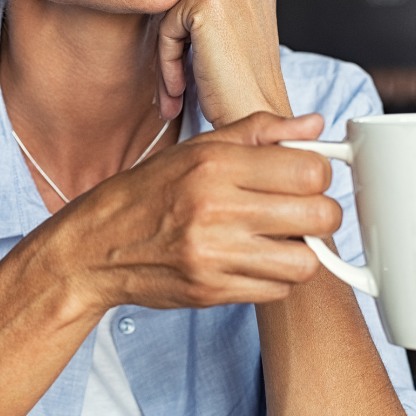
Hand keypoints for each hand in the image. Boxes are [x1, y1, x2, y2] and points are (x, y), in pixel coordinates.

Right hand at [53, 111, 341, 311]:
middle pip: (319, 215)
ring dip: (300, 250)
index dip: (318, 173)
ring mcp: (214, 254)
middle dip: (319, 212)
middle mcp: (215, 208)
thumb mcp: (197, 148)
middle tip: (300, 210)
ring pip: (306, 260)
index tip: (305, 177)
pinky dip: (274, 277)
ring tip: (277, 238)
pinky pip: (277, 291)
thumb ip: (258, 132)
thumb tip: (314, 125)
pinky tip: (252, 259)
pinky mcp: (212, 291)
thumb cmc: (148, 192)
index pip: (309, 170)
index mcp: (214, 164)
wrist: (96, 245)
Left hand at [156, 0, 290, 127]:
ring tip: (176, 95)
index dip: (192, 40)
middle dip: (178, 50)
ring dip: (170, 61)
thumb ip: (214, 10)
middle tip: (177, 90)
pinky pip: (166, 30)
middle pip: (185, 8)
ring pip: (173, 20)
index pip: (200, 0)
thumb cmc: (246, 84)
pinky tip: (179, 90)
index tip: (190, 72)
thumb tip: (170, 0)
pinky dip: (167, 64)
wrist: (257, 113)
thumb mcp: (235, 33)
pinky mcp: (205, 0)